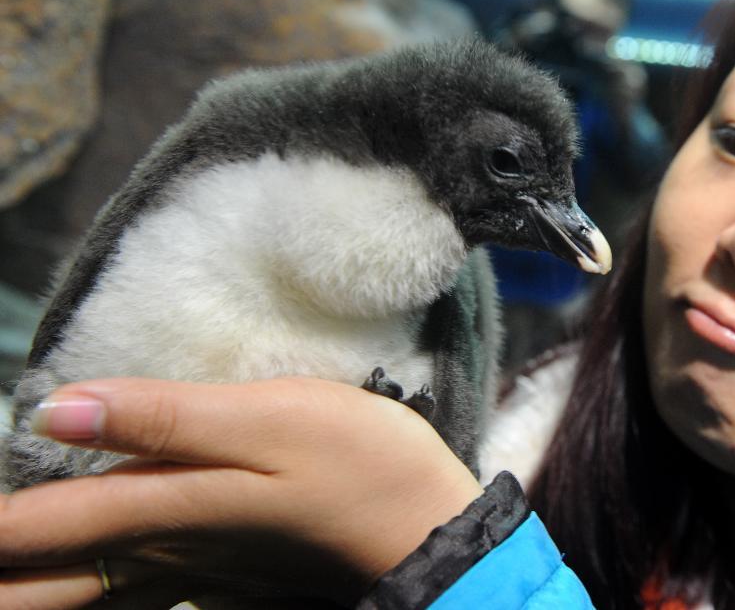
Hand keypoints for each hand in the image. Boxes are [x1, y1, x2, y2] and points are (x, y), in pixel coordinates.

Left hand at [0, 377, 482, 607]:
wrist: (424, 525)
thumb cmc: (355, 462)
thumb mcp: (266, 420)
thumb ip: (163, 419)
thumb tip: (53, 411)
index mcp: (163, 506)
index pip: (35, 529)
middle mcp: (164, 547)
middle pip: (48, 583)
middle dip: (4, 570)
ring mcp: (195, 564)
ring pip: (85, 593)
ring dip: (31, 590)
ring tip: (5, 578)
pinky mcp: (225, 568)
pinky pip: (132, 594)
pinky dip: (88, 594)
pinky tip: (86, 589)